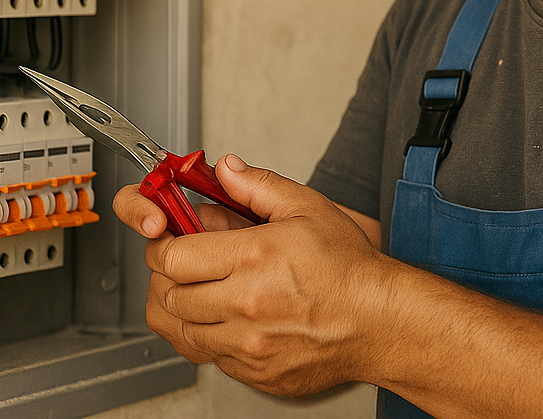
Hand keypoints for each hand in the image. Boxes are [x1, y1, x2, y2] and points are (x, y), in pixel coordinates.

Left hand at [116, 155, 393, 396]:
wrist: (378, 319)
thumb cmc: (348, 267)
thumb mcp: (307, 207)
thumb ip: (259, 185)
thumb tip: (226, 170)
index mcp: (255, 257)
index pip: (174, 257)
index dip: (164, 244)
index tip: (170, 238)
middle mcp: (246, 305)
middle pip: (170, 295)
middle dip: (170, 275)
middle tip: (185, 261)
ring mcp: (248, 345)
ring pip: (182, 331)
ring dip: (183, 307)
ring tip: (201, 288)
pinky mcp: (254, 372)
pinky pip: (209, 357)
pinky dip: (208, 335)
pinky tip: (227, 315)